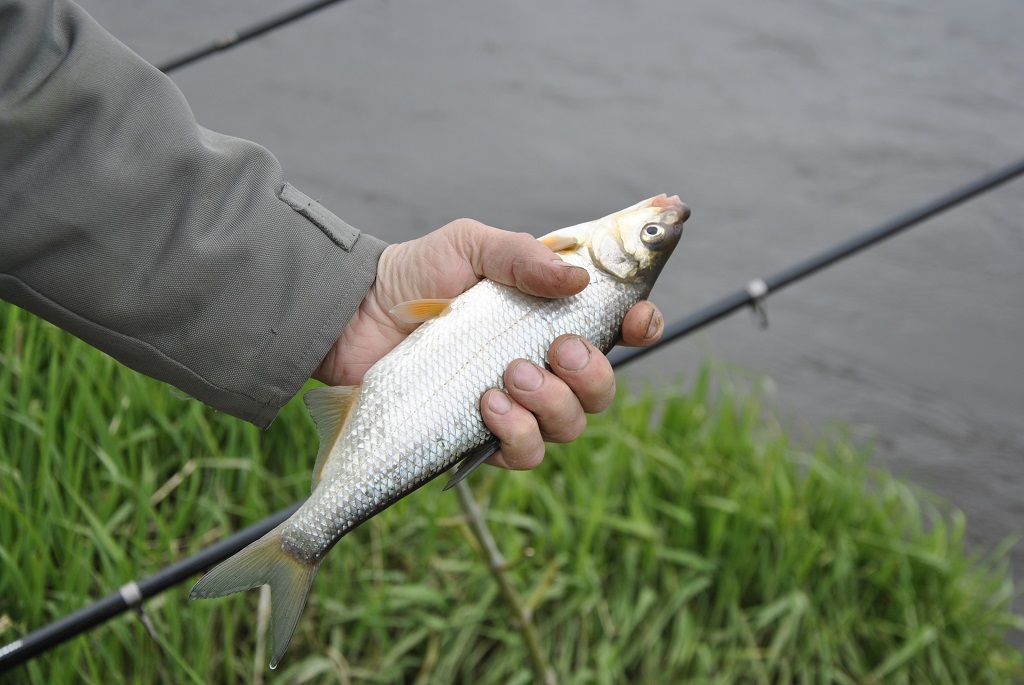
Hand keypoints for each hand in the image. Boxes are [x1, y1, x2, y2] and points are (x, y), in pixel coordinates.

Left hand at [313, 218, 664, 469]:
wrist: (354, 315)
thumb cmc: (416, 276)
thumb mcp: (470, 246)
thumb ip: (522, 255)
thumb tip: (578, 280)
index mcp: (548, 316)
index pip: (616, 328)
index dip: (641, 326)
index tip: (638, 320)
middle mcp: (540, 363)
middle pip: (601, 388)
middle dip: (591, 374)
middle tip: (556, 351)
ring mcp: (514, 404)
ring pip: (570, 426)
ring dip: (552, 404)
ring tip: (509, 376)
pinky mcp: (481, 437)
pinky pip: (526, 453)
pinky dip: (517, 433)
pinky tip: (486, 404)